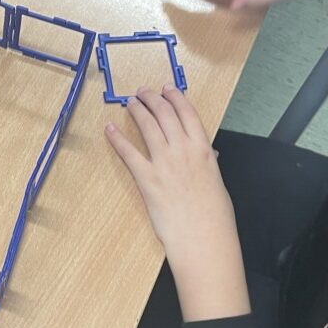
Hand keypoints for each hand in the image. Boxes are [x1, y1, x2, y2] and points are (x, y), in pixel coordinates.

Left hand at [105, 88, 249, 321]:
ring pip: (148, 126)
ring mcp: (164, 163)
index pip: (188, 113)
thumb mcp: (217, 183)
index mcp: (204, 150)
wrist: (203, 239)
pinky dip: (117, 139)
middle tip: (144, 92)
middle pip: (166, 114)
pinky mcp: (147, 179)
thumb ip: (208, 164)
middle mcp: (184, 150)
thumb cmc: (214, 217)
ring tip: (130, 102)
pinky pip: (129, 153)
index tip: (168, 89)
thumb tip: (206, 153)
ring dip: (137, 110)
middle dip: (153, 99)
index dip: (176, 97)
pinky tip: (109, 129)